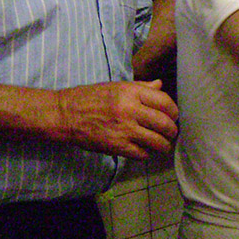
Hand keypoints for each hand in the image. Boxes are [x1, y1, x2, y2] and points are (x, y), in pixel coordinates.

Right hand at [55, 79, 178, 159]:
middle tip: (171, 133)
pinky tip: (143, 149)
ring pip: (157, 141)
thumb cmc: (90, 98)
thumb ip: (140, 87)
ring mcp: (124, 129)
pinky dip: (146, 153)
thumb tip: (160, 85)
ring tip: (162, 144)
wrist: (65, 114)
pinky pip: (142, 153)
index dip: (173, 111)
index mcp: (131, 92)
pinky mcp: (117, 146)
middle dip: (172, 130)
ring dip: (163, 145)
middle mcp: (130, 109)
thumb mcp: (116, 86)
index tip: (173, 116)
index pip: (165, 101)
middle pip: (165, 123)